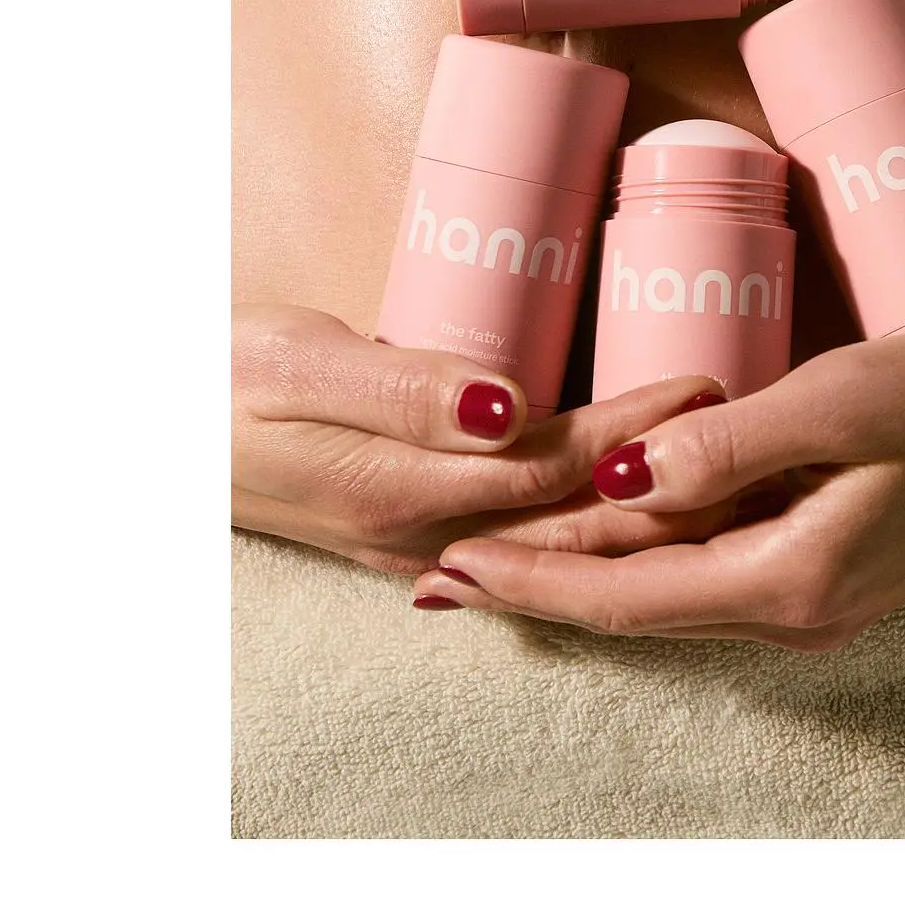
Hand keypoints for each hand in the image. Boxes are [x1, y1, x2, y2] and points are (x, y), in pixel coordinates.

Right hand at [233, 304, 737, 574]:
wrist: (161, 433)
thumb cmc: (219, 384)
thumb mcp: (295, 364)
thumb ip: (403, 390)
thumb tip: (510, 407)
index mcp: (407, 492)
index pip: (557, 470)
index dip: (637, 434)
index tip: (705, 387)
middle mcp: (428, 533)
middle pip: (573, 520)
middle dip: (665, 481)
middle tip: (743, 430)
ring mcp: (423, 539)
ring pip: (558, 534)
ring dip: (638, 504)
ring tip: (716, 462)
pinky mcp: (417, 526)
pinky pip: (526, 530)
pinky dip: (589, 512)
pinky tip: (627, 495)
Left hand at [413, 245, 904, 645]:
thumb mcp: (844, 405)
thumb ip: (728, 448)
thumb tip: (621, 483)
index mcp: (790, 582)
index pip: (625, 594)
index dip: (531, 581)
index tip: (449, 568)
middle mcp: (792, 610)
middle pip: (633, 603)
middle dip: (535, 584)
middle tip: (438, 569)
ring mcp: (811, 595)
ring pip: (664, 590)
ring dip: (579, 569)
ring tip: (495, 551)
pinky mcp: (824, 565)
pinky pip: (705, 569)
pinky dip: (640, 552)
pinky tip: (605, 529)